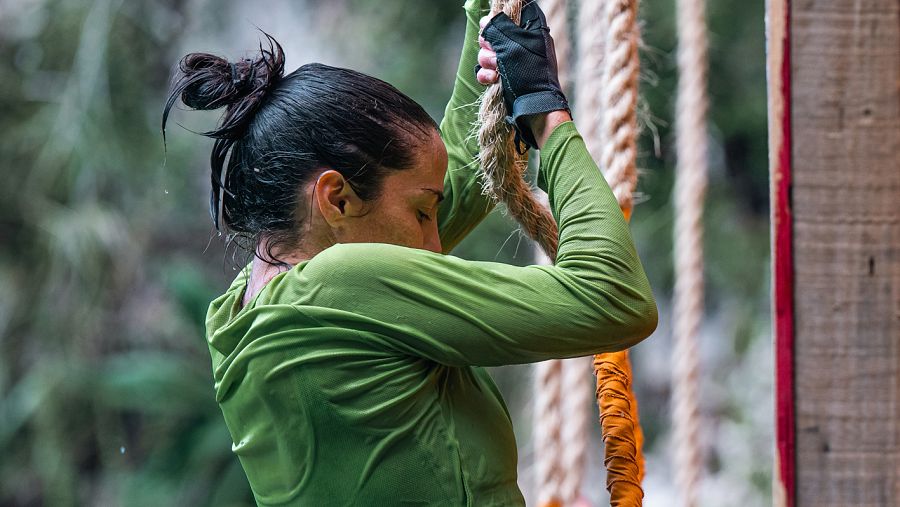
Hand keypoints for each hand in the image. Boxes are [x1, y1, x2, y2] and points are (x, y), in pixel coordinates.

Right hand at [477, 2, 569, 150]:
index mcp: (531, 29)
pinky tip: (492, 80)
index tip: (491, 26)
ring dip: (487, 61)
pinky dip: (486, 75)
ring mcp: (512, 60)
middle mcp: (522, 42)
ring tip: (496, 71)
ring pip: (487, 51)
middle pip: (494, 32)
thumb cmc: (529, 74)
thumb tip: (487, 21)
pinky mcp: (504, 76)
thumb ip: (497, 28)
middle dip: (489, 44)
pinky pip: (486, 69)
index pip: (514, 12)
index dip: (499, 17)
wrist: (533, 107)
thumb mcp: (513, 45)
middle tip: (496, 54)